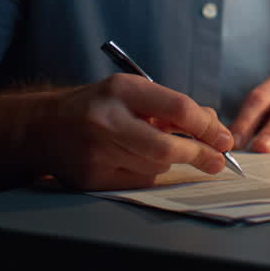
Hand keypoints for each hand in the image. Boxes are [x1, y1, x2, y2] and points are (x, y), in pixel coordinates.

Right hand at [37, 74, 234, 190]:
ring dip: (170, 162)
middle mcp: (107, 120)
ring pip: (155, 166)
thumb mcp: (134, 92)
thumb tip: (215, 127)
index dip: (208, 126)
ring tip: (162, 149)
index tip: (224, 138)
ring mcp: (96, 152)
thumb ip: (172, 106)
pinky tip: (134, 160)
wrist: (45, 127)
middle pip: (167, 147)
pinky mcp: (91, 178)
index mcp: (122, 90)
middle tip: (217, 161)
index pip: (178, 108)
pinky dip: (147, 171)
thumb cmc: (100, 106)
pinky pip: (138, 180)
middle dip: (198, 155)